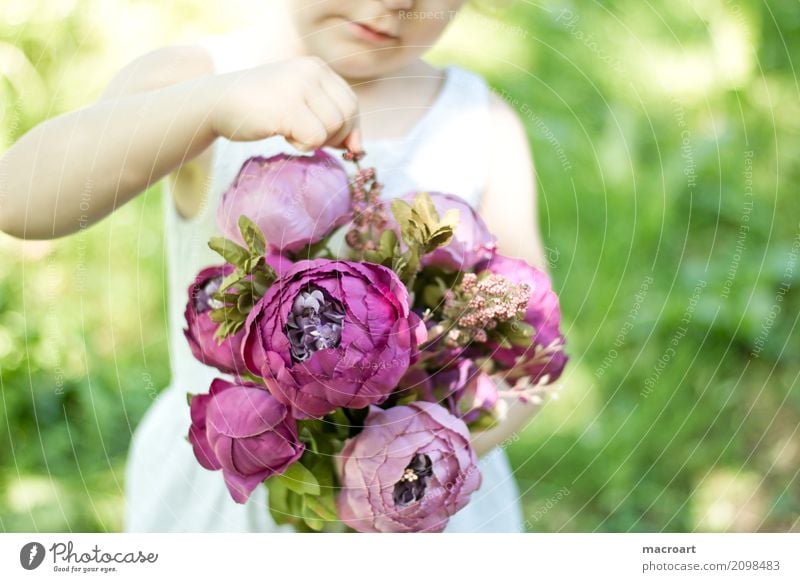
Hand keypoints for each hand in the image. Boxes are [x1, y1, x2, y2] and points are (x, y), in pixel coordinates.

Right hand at [208, 56, 361, 151]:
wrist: (218, 102)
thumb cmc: (260, 107)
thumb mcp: (299, 102)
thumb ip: (328, 117)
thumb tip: (359, 148)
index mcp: (317, 67)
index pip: (351, 102)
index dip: (350, 128)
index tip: (337, 143)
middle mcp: (311, 72)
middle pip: (348, 115)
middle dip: (336, 136)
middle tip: (311, 140)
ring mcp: (300, 88)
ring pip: (333, 128)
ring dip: (316, 141)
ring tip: (292, 133)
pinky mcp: (288, 108)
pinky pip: (315, 138)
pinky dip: (303, 145)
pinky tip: (284, 136)